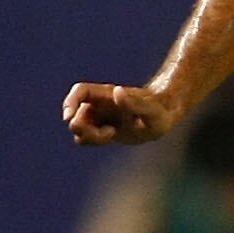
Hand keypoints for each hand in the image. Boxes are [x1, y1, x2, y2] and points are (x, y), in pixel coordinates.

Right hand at [61, 82, 179, 145]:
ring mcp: (98, 117)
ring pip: (78, 130)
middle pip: (75, 116)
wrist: (163, 117)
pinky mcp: (100, 129)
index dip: (70, 102)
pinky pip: (85, 138)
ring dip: (92, 136)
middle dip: (86, 129)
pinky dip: (94, 141)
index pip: (80, 91)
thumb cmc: (160, 111)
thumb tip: (116, 91)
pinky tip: (112, 136)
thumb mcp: (152, 111)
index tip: (70, 118)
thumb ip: (136, 103)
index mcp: (107, 94)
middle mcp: (99, 104)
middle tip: (111, 132)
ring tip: (113, 133)